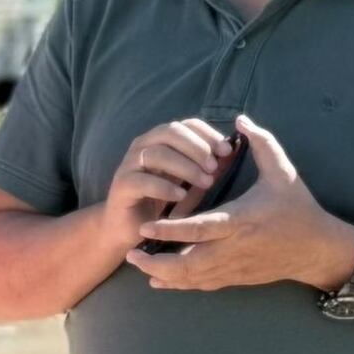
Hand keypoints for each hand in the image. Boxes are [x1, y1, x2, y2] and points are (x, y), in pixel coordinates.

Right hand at [109, 116, 230, 232]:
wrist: (130, 229)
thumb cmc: (164, 203)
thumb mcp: (191, 183)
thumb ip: (207, 168)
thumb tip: (232, 152)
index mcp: (160, 140)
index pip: (186, 125)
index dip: (208, 134)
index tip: (227, 150)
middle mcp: (143, 146)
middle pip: (171, 131)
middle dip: (197, 147)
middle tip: (215, 167)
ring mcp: (129, 164)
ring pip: (157, 153)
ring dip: (185, 167)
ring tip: (205, 183)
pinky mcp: (122, 186)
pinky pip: (143, 181)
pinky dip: (164, 187)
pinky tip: (181, 196)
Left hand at [129, 118, 353, 294]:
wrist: (317, 249)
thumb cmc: (298, 208)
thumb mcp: (284, 172)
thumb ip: (261, 143)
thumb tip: (239, 120)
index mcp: (241, 220)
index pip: (199, 228)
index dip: (170, 230)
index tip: (145, 226)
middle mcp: (234, 248)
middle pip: (188, 263)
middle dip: (156, 261)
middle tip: (131, 252)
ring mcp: (234, 267)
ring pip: (192, 279)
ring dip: (162, 274)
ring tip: (137, 263)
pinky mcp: (236, 278)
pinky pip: (202, 285)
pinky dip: (179, 285)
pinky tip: (159, 280)